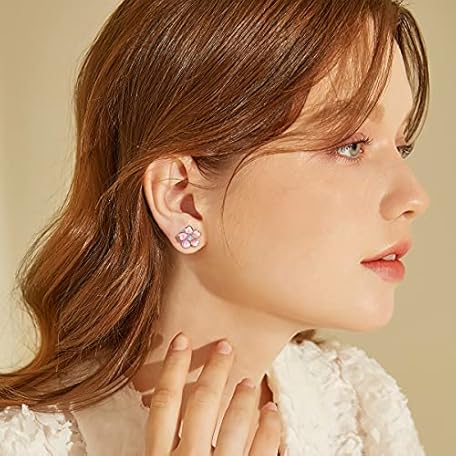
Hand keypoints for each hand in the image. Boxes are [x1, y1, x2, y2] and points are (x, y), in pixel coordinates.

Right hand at [144, 332, 281, 454]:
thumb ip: (159, 445)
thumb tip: (162, 414)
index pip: (165, 403)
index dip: (173, 367)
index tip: (182, 339)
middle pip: (201, 404)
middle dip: (214, 371)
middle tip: (225, 346)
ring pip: (233, 423)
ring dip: (243, 397)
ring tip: (249, 380)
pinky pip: (262, 450)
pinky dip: (269, 426)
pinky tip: (272, 411)